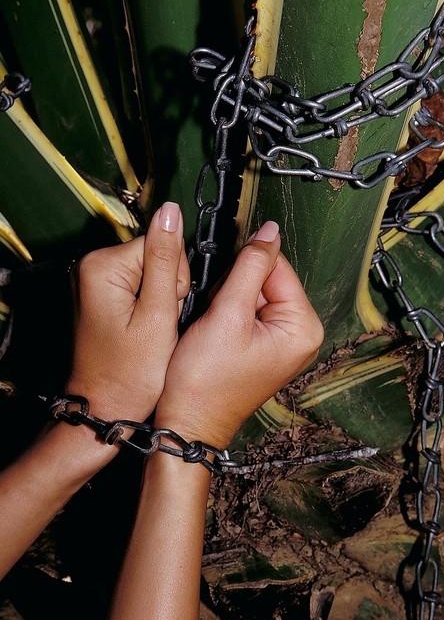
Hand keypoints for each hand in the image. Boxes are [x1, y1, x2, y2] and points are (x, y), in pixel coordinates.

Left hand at [67, 202, 188, 421]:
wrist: (107, 407)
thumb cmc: (131, 372)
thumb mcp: (159, 313)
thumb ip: (167, 259)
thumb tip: (171, 211)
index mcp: (102, 266)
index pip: (161, 244)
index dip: (176, 278)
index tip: (166, 310)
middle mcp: (91, 267)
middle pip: (156, 256)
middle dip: (169, 289)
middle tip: (157, 326)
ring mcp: (94, 282)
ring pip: (153, 272)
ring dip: (161, 300)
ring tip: (149, 332)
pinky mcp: (101, 295)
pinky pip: (141, 287)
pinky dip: (150, 308)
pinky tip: (143, 330)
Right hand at [155, 221, 322, 447]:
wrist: (187, 422)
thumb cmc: (206, 380)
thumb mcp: (228, 314)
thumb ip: (250, 266)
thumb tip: (269, 231)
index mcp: (303, 327)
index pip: (278, 266)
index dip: (243, 269)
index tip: (221, 289)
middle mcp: (300, 334)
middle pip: (266, 279)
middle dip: (234, 289)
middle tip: (217, 317)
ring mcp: (282, 342)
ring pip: (251, 293)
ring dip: (227, 302)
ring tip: (214, 329)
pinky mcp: (263, 347)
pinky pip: (245, 312)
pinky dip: (226, 315)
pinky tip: (215, 334)